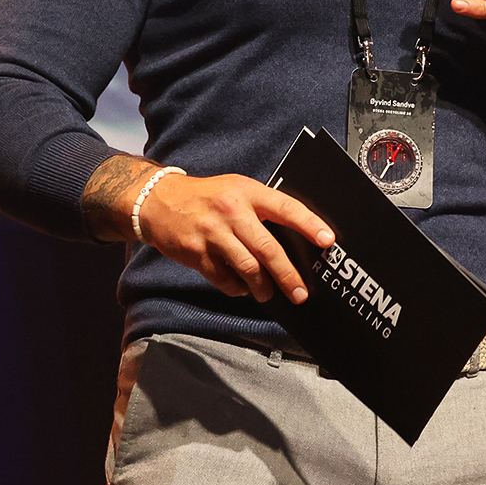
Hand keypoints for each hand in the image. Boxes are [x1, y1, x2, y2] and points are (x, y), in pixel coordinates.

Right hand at [140, 172, 333, 304]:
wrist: (158, 201)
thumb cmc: (206, 197)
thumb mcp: (236, 190)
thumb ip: (262, 209)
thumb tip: (295, 238)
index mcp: (247, 192)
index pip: (284, 207)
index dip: (308, 224)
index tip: (327, 240)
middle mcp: (231, 211)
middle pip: (267, 248)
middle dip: (288, 275)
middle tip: (300, 292)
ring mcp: (212, 233)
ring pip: (247, 268)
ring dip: (263, 287)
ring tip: (268, 294)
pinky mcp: (196, 253)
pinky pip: (224, 279)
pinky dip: (236, 287)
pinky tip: (241, 286)